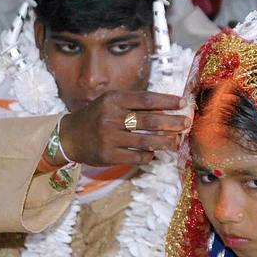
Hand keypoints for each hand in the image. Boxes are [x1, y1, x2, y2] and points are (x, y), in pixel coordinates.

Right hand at [58, 91, 189, 165]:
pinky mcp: (109, 155)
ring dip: (165, 141)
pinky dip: (149, 155)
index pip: (146, 99)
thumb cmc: (97, 116)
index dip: (167, 101)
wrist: (70, 136)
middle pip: (149, 121)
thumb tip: (165, 108)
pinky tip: (154, 153)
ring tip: (176, 140)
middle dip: (172, 122)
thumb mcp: (111, 102)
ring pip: (146, 141)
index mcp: (113, 100)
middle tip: (186, 123)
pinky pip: (137, 157)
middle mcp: (111, 117)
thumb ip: (134, 104)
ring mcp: (109, 138)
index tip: (182, 103)